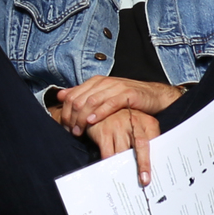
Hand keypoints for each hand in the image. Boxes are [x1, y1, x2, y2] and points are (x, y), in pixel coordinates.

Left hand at [54, 77, 182, 135]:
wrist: (153, 96)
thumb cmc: (127, 99)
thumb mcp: (103, 96)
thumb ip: (82, 94)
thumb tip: (60, 95)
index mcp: (96, 82)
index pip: (72, 95)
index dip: (66, 112)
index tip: (65, 127)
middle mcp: (104, 82)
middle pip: (79, 99)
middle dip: (73, 118)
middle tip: (72, 132)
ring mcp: (116, 87)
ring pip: (92, 101)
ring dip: (83, 118)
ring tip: (79, 131)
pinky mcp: (128, 94)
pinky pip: (110, 103)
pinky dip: (99, 112)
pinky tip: (92, 121)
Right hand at [87, 107, 163, 184]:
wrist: (101, 107)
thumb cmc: (125, 122)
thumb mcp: (140, 127)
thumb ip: (148, 141)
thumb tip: (153, 165)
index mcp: (147, 122)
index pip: (154, 141)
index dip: (156, 156)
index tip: (157, 171)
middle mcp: (134, 122)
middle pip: (141, 146)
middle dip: (143, 165)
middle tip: (144, 180)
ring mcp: (118, 126)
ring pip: (123, 152)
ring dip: (124, 167)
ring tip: (126, 179)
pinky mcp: (103, 132)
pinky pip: (107, 153)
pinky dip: (110, 164)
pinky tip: (112, 170)